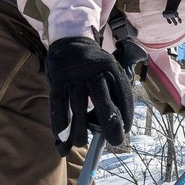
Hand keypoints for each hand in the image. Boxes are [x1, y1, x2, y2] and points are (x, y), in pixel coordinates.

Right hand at [46, 36, 133, 156]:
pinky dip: (60, 124)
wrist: (70, 40)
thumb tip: (118, 125)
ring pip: (78, 106)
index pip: (122, 91)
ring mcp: (74, 74)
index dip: (126, 112)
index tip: (126, 129)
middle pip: (102, 100)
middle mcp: (94, 69)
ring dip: (79, 129)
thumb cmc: (92, 65)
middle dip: (110, 124)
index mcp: (111, 66)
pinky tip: (62, 140)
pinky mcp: (58, 79)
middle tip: (114, 141)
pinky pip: (59, 105)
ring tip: (81, 144)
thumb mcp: (106, 70)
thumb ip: (112, 92)